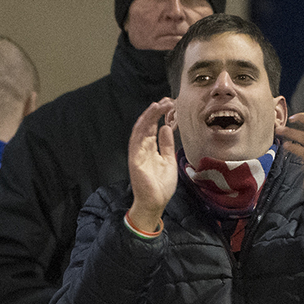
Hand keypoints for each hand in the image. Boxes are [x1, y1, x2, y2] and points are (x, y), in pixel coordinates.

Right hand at [128, 99, 176, 231]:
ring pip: (140, 130)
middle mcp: (142, 149)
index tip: (169, 105)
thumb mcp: (168, 160)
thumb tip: (166, 127)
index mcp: (150, 149)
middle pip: (146, 125)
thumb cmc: (160, 185)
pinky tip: (148, 120)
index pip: (152, 127)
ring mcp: (137, 154)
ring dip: (147, 117)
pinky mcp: (135, 160)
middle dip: (155, 112)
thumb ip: (166, 144)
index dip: (159, 115)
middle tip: (166, 100)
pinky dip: (141, 130)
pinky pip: (136, 142)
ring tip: (157, 105)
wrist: (155, 202)